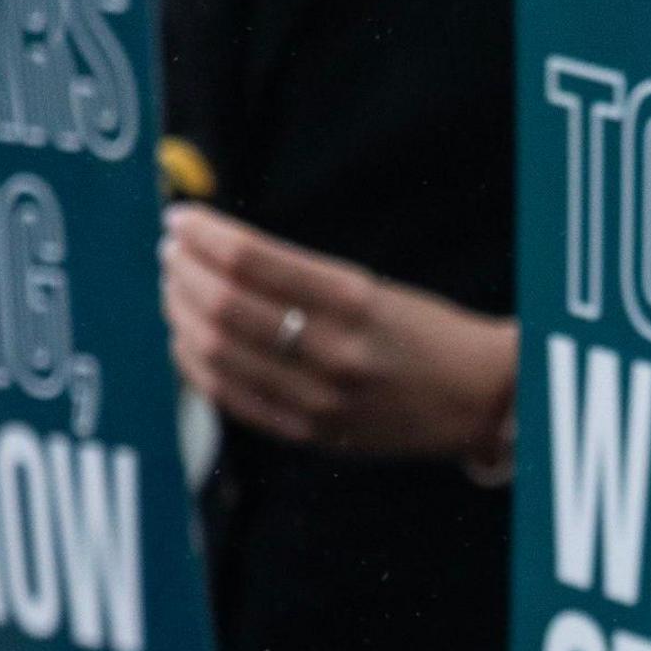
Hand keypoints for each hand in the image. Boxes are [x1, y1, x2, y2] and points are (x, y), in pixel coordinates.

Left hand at [162, 205, 517, 462]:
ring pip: (219, 352)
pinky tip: (187, 338)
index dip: (205, 236)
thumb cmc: (425, 334)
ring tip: (174, 289)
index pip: (252, 261)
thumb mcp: (373, 291)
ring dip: (182, 314)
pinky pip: (232, 397)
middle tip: (170, 252)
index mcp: (356, 303)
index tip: (180, 219)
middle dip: (185, 273)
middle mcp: (336, 353)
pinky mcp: (311, 432)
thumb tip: (215, 253)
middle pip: (226, 306)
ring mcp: (320, 398)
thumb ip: (298, 279)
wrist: (479, 401)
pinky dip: (196, 365)